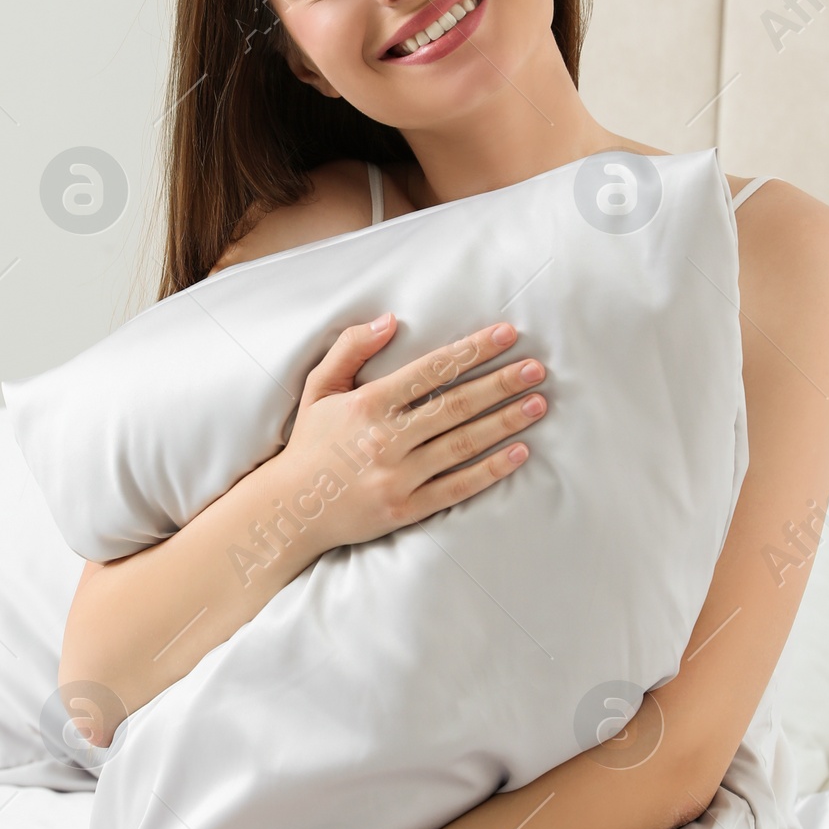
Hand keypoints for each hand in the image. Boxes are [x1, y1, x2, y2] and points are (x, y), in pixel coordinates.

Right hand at [275, 316, 547, 552]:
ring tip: (538, 404)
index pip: (432, 370)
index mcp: (367, 404)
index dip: (473, 351)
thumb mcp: (320, 388)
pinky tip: (518, 453)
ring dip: (504, 423)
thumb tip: (390, 320)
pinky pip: (456, 487)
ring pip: (462, 444)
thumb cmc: (310, 443)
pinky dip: (490, 471)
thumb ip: (350, 348)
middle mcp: (385, 439)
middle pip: (456, 405)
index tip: (507, 335)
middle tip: (537, 369)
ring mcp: (397, 476)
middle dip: (501, 384)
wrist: (290, 509)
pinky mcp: (406, 509)